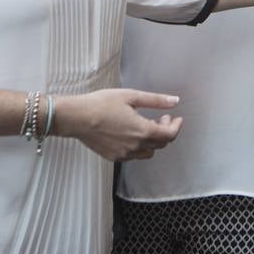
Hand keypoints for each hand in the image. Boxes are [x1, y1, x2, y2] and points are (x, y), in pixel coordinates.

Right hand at [54, 89, 181, 160]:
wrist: (77, 118)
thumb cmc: (102, 104)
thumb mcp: (132, 96)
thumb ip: (156, 100)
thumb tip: (175, 101)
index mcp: (143, 131)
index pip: (170, 135)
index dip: (176, 127)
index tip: (176, 119)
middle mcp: (136, 146)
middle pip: (161, 144)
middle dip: (165, 131)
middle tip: (161, 118)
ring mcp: (124, 154)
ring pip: (148, 152)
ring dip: (152, 141)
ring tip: (145, 126)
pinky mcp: (114, 157)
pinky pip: (134, 155)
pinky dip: (139, 146)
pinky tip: (131, 134)